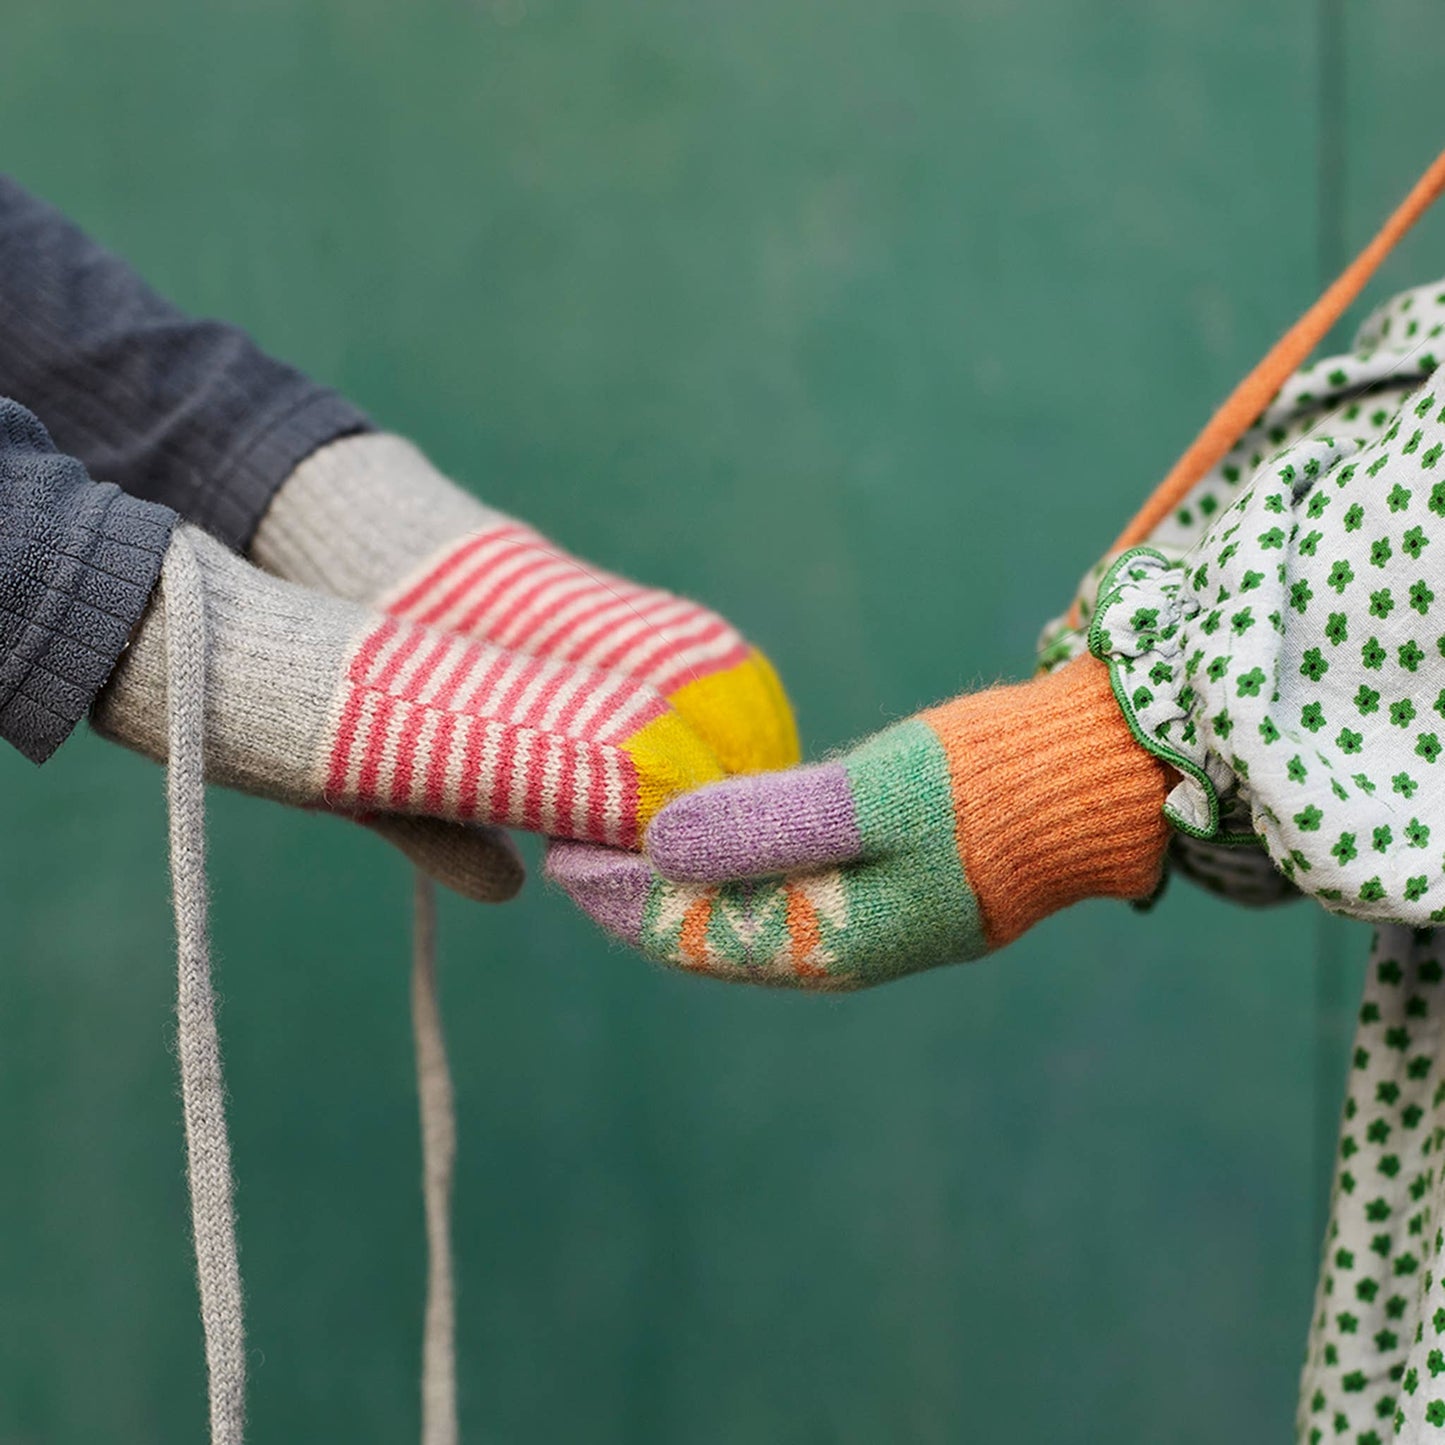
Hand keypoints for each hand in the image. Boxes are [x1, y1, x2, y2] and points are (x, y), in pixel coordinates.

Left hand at [549, 656, 1172, 988]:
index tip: (558, 846)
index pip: (688, 931)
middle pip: (705, 922)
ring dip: (678, 863)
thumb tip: (656, 845)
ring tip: (618, 818)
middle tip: (569, 825)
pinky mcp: (876, 876)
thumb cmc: (989, 790)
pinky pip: (777, 873)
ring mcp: (857, 914)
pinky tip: (698, 813)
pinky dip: (728, 846)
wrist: (1092, 783)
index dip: (615, 892)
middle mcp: (834, 944)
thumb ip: (761, 826)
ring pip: (738, 898)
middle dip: (633, 882)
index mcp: (827, 946)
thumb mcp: (869, 801)